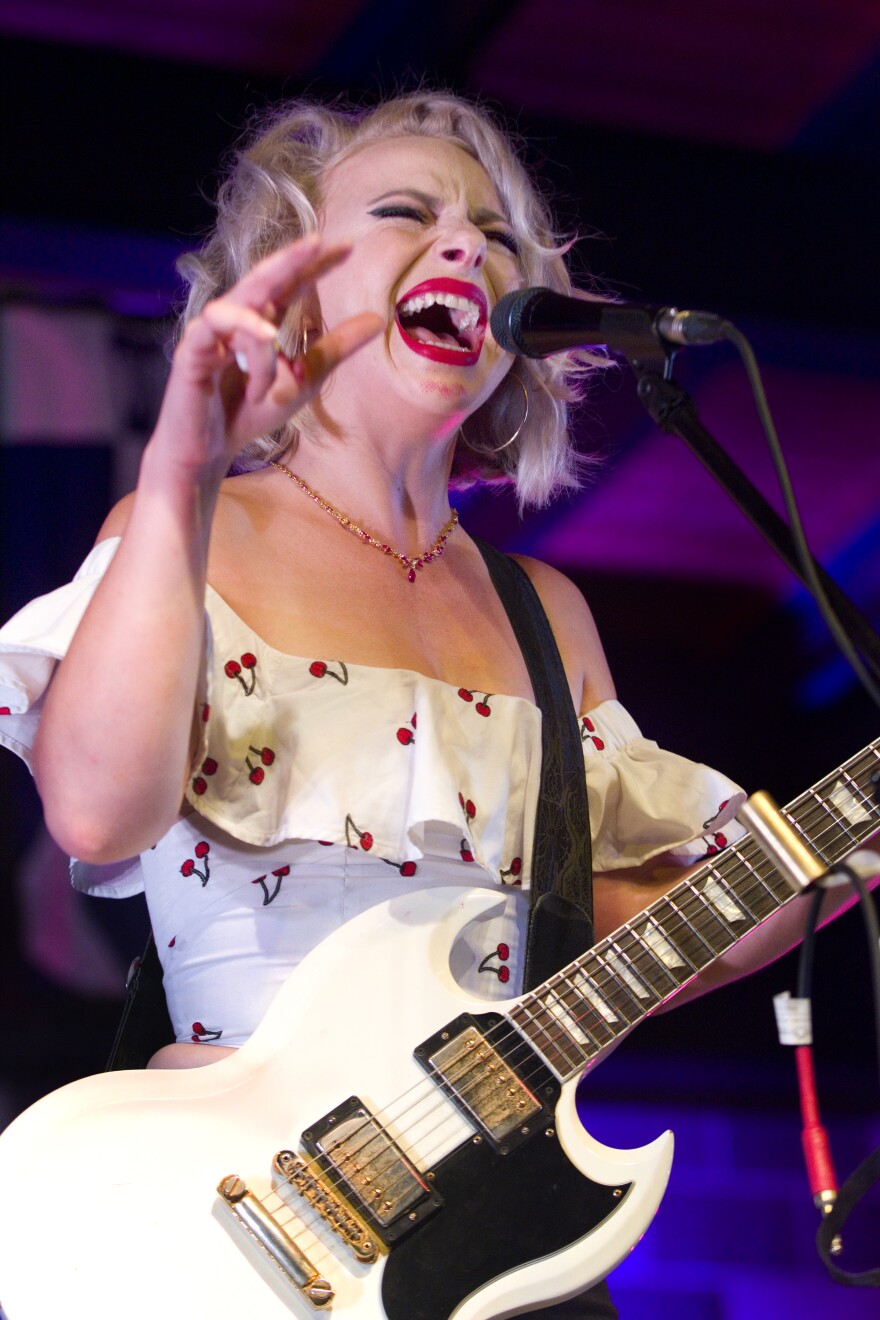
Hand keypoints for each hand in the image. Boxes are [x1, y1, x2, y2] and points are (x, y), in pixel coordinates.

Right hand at [152, 236, 383, 477]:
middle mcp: (235, 318)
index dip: (314, 264)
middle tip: (318, 244)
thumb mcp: (305, 378)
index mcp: (261, 320)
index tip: (347, 247)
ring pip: (243, 308)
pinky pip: (216, 327)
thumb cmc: (249, 413)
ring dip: (265, 337)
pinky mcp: (191, 349)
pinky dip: (245, 338)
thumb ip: (336, 348)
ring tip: (280, 370)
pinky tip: (264, 347)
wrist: (211, 450)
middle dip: (289, 259)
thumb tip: (378, 319)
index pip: (289, 283)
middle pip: (262, 277)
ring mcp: (210, 331)